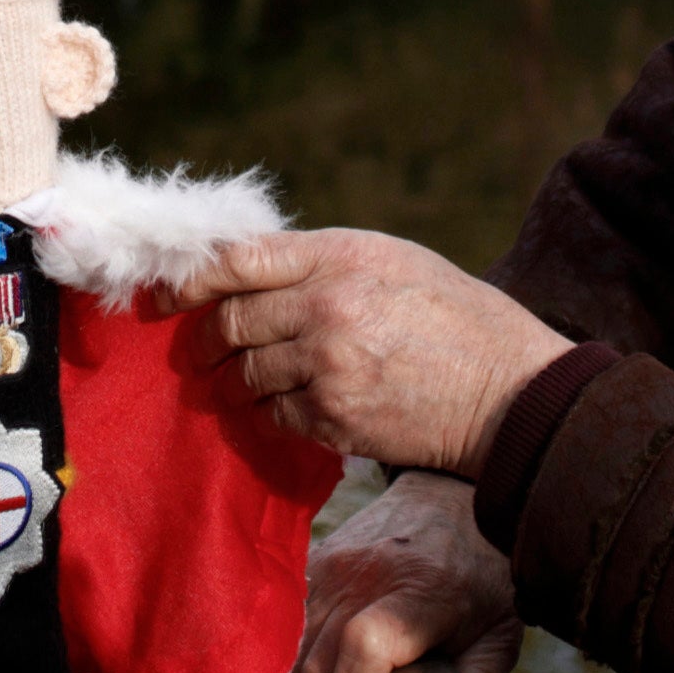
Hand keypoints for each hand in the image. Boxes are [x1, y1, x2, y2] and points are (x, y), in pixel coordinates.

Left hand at [198, 229, 568, 477]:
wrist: (507, 392)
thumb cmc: (455, 318)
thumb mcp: (393, 260)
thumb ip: (323, 260)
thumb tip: (249, 268)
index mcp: (341, 255)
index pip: (238, 260)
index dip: (190, 278)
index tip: (165, 294)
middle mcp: (327, 305)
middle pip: (231, 320)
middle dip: (209, 338)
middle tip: (202, 351)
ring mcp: (327, 365)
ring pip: (246, 372)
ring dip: (237, 379)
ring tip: (244, 381)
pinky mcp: (333, 417)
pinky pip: (274, 414)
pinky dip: (272, 412)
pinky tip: (292, 406)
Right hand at [298, 469, 517, 672]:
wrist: (452, 496)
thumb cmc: (484, 570)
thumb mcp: (501, 632)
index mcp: (424, 589)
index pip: (363, 648)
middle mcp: (368, 573)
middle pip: (320, 667)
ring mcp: (333, 563)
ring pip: (298, 655)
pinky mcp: (313, 561)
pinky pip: (292, 628)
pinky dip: (314, 652)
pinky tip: (347, 649)